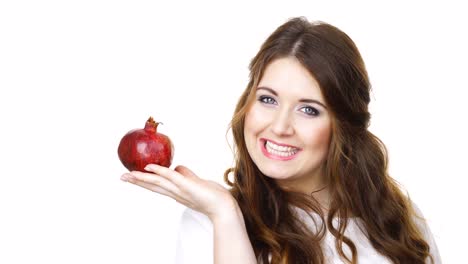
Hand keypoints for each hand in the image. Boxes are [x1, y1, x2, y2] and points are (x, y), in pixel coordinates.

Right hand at [120, 164, 236, 219]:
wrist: (224, 207)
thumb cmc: (212, 195)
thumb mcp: (196, 182)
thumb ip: (185, 174)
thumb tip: (176, 166)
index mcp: (176, 192)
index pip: (156, 186)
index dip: (143, 182)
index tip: (131, 177)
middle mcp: (175, 193)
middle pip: (153, 186)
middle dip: (137, 181)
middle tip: (121, 177)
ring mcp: (181, 190)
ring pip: (158, 183)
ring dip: (142, 178)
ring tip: (128, 175)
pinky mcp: (188, 186)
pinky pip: (172, 177)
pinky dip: (160, 172)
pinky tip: (150, 167)